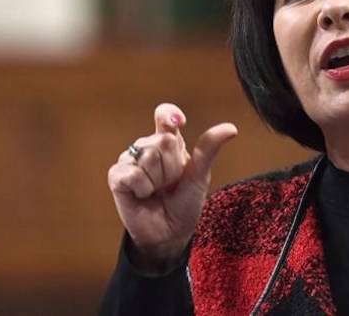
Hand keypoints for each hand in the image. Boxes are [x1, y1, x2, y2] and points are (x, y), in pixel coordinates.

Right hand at [107, 103, 236, 272]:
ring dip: (158, 181)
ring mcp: (130, 160)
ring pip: (149, 158)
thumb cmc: (185, 202)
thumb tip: (231, 128)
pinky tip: (143, 195)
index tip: (178, 122)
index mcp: (170, 142)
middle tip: (171, 184)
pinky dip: (143, 189)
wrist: (170, 233)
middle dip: (172, 167)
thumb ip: (209, 148)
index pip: (165, 116)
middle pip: (163, 141)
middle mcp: (148, 147)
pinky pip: (132, 174)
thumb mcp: (200, 174)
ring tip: (157, 191)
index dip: (169, 115)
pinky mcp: (117, 176)